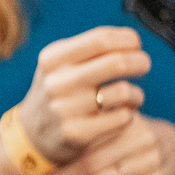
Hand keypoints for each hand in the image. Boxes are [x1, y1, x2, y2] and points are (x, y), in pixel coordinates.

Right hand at [18, 26, 150, 165]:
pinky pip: (123, 117)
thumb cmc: (58, 91)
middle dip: (139, 61)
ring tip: (133, 96)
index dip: (127, 40)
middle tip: (143, 65)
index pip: (101, 39)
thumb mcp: (60, 64)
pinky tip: (122, 114)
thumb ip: (90, 49)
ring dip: (137, 93)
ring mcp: (66, 108)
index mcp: (53, 58)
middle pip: (116, 62)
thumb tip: (132, 41)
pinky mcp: (77, 133)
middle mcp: (57, 81)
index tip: (135, 44)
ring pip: (124, 91)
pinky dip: (129, 114)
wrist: (31, 134)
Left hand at [35, 114, 174, 174]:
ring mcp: (150, 164)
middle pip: (92, 164)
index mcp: (127, 119)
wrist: (170, 149)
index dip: (60, 154)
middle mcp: (142, 140)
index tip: (36, 163)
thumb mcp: (112, 117)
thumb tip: (39, 141)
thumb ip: (86, 122)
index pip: (87, 141)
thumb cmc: (126, 132)